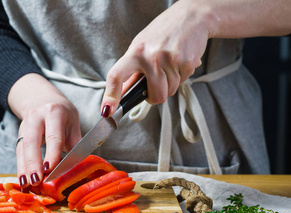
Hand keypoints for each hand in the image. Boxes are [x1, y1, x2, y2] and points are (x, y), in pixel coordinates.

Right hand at [8, 73, 81, 186]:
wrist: (42, 99)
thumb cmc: (63, 115)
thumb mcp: (73, 124)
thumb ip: (75, 144)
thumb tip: (79, 167)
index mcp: (54, 112)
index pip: (53, 136)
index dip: (52, 153)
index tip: (50, 169)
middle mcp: (36, 117)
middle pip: (32, 141)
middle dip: (33, 163)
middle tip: (36, 181)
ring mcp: (24, 125)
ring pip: (22, 148)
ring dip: (24, 168)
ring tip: (27, 185)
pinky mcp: (19, 135)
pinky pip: (18, 153)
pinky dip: (20, 168)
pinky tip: (23, 181)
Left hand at [101, 0, 208, 115]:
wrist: (190, 17)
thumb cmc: (162, 33)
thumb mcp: (141, 47)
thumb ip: (131, 71)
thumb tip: (122, 94)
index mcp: (135, 52)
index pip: (116, 76)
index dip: (111, 96)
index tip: (108, 111)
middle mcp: (151, 56)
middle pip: (155, 95)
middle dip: (156, 95)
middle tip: (156, 84)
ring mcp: (170, 59)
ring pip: (170, 91)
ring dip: (170, 84)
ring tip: (170, 66)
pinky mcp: (187, 61)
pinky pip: (183, 82)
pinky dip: (182, 76)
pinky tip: (180, 62)